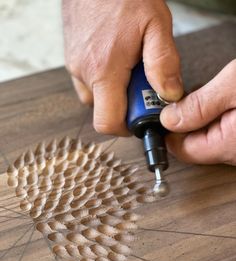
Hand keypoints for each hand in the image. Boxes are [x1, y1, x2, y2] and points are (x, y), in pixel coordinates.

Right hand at [63, 0, 182, 135]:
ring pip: (95, 96)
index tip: (139, 117)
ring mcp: (75, 65)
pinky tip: (115, 59)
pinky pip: (88, 81)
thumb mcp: (156, 25)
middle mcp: (84, 72)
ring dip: (113, 91)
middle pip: (103, 110)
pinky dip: (103, 78)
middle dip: (123, 105)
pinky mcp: (72, 58)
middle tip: (138, 83)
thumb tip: (168, 94)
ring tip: (127, 67)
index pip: (107, 122)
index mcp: (104, 70)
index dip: (125, 128)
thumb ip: (163, 63)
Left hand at [160, 60, 235, 164]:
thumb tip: (169, 119)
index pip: (182, 150)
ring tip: (208, 96)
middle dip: (185, 121)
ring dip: (200, 118)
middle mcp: (234, 152)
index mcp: (227, 145)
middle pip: (193, 144)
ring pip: (207, 138)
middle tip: (186, 98)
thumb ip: (199, 105)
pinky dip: (215, 117)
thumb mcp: (233, 85)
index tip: (163, 112)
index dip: (167, 131)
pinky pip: (221, 133)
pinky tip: (220, 101)